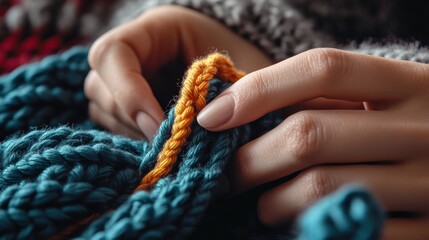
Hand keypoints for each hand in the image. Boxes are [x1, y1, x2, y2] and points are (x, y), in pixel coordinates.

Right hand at [84, 5, 272, 138]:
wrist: (253, 73)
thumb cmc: (249, 62)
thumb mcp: (242, 72)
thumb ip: (219, 96)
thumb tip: (189, 133)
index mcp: (157, 30)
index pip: (113, 53)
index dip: (128, 92)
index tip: (157, 125)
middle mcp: (136, 54)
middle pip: (99, 86)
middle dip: (131, 119)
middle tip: (168, 143)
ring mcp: (130, 80)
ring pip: (102, 109)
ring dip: (131, 133)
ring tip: (169, 146)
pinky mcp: (133, 105)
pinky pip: (115, 125)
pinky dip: (134, 140)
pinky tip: (163, 147)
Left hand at [197, 48, 428, 238]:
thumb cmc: (404, 131)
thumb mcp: (379, 103)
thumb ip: (322, 100)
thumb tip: (236, 109)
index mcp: (410, 84)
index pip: (323, 69)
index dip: (259, 89)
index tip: (213, 116)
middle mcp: (424, 129)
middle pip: (308, 134)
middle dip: (249, 160)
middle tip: (226, 175)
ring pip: (318, 187)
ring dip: (271, 202)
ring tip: (262, 205)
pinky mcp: (427, 232)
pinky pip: (343, 228)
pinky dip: (305, 228)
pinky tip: (293, 224)